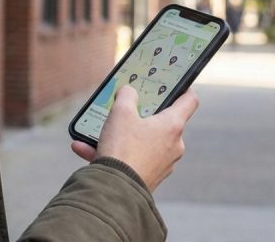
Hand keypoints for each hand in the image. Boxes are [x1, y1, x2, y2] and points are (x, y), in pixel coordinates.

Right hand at [71, 87, 198, 191]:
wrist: (116, 189)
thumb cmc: (123, 148)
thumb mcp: (120, 112)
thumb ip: (126, 95)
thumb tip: (129, 92)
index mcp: (172, 125)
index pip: (189, 101)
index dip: (184, 89)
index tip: (176, 84)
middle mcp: (173, 145)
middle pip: (162, 122)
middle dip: (142, 115)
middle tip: (126, 108)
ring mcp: (163, 163)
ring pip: (142, 142)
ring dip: (121, 135)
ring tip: (98, 131)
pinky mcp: (149, 176)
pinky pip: (131, 158)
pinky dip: (113, 153)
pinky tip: (85, 148)